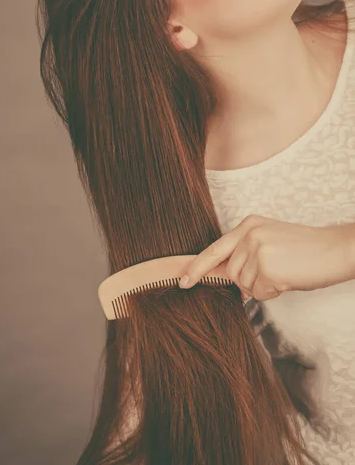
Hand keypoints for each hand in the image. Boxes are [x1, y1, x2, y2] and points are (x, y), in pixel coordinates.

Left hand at [179, 215, 349, 300]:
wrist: (336, 250)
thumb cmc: (307, 251)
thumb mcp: (270, 242)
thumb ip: (245, 253)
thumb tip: (224, 275)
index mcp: (248, 225)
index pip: (215, 249)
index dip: (197, 267)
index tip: (183, 281)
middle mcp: (249, 233)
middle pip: (232, 274)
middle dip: (251, 282)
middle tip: (277, 272)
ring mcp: (256, 248)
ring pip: (245, 285)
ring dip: (264, 287)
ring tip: (285, 272)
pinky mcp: (267, 266)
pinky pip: (259, 293)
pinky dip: (274, 292)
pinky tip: (289, 278)